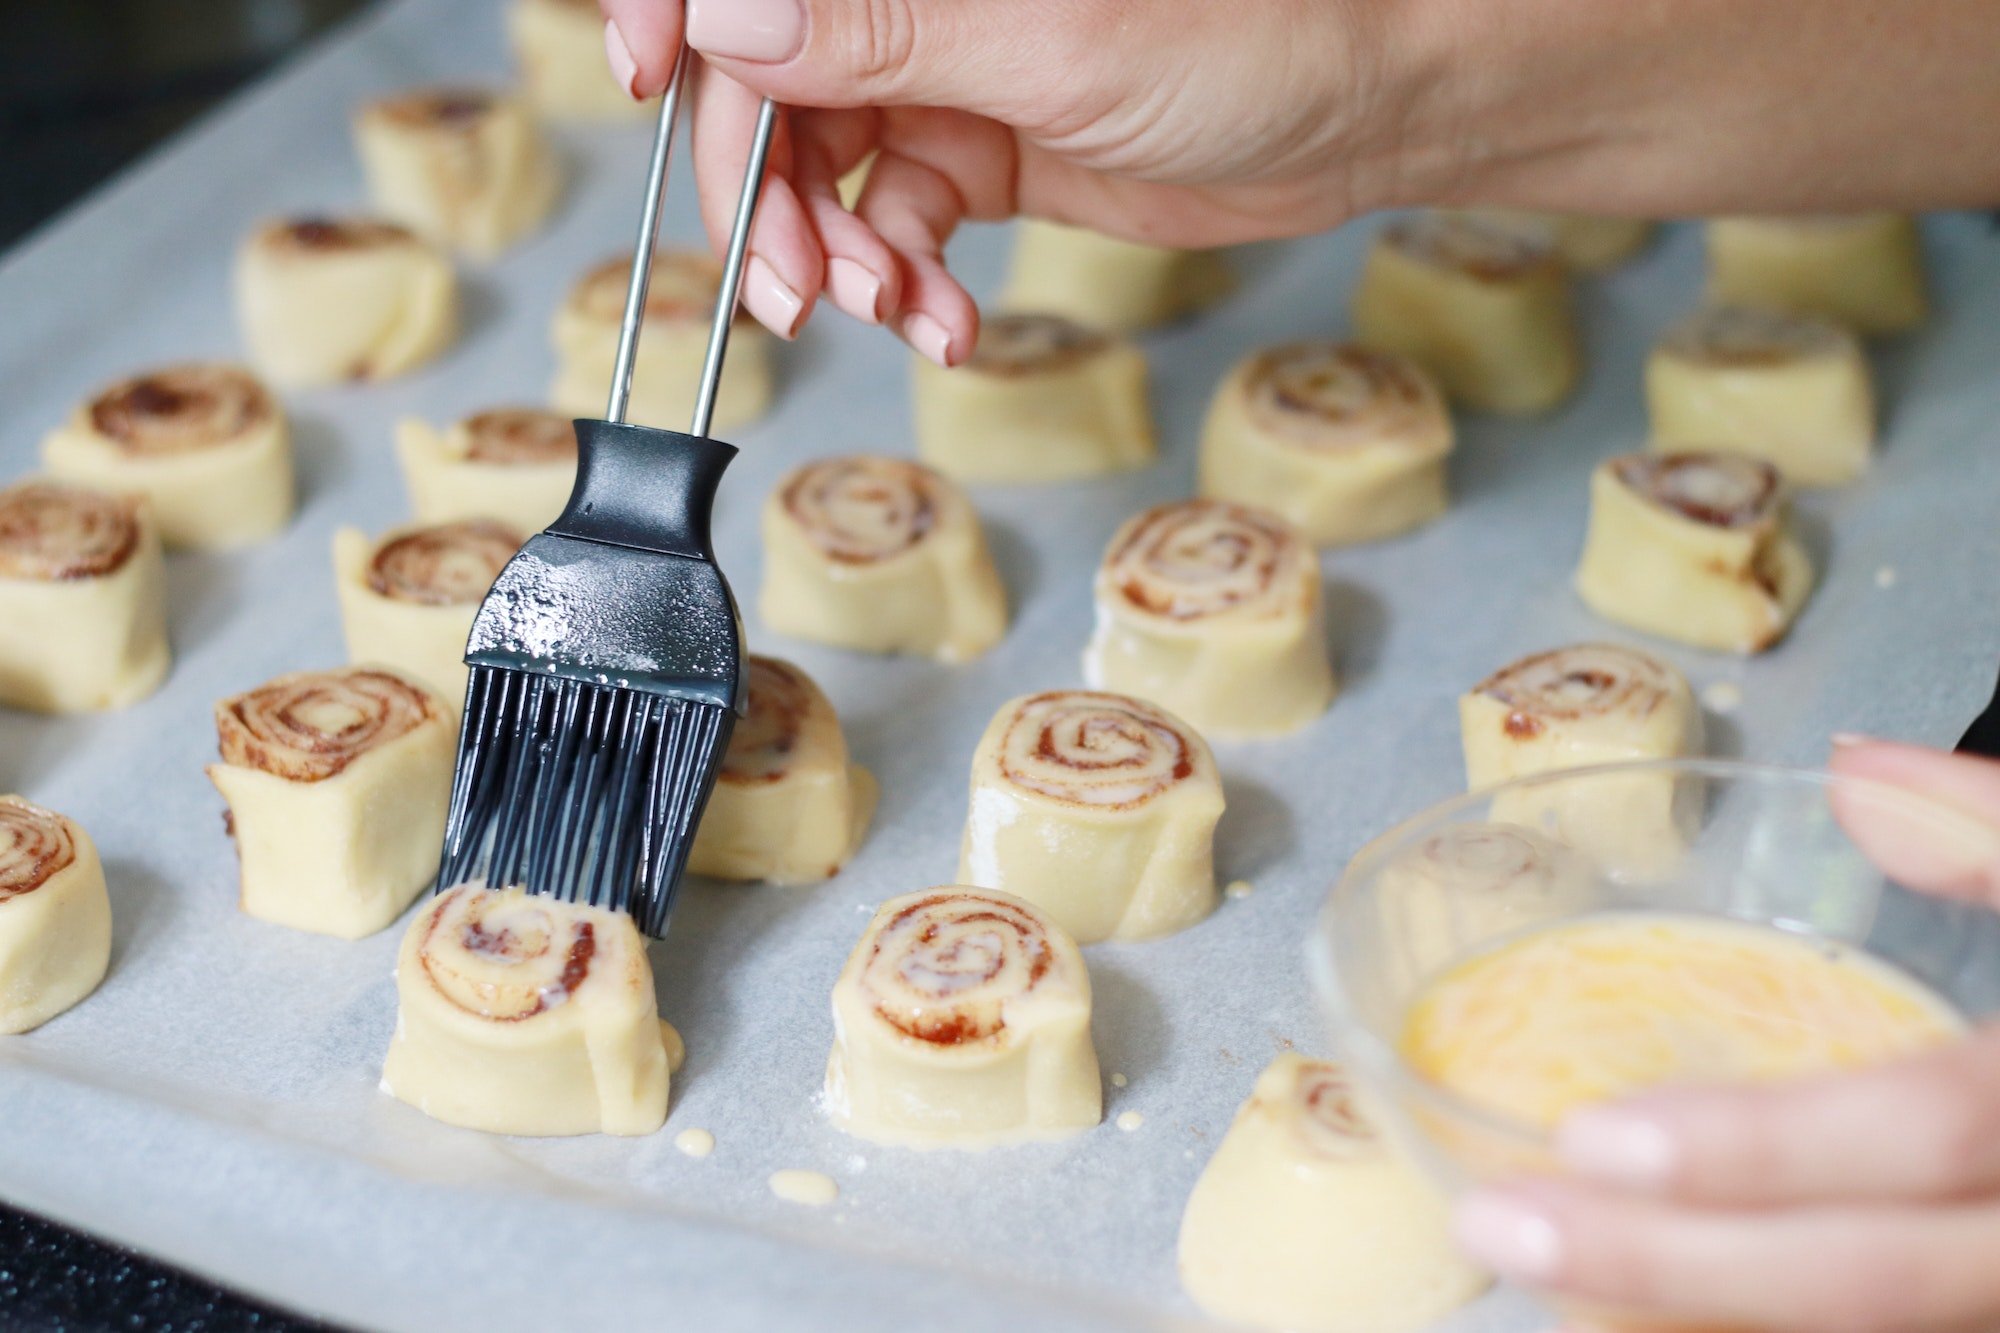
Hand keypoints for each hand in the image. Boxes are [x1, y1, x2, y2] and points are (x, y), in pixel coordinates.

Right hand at [598, 1, 1999, 359]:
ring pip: (816, 165)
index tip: (645, 80)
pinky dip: (900, 279)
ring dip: (828, 252)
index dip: (669, 14)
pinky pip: (892, 221)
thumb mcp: (1052, 40)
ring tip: (882, 305)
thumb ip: (880, 32)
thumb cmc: (1252, 29)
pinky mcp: (976, 147)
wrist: (1363, 110)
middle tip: (790, 279)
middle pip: (758, 81)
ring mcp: (935, 67)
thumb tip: (725, 20)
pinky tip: (935, 316)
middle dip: (759, 188)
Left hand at [1454, 739, 1999, 1332]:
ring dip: (1706, 1321)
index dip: (1766, 1148)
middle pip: (1877, 1278)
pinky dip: (1770, 1331)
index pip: (1927, 1131)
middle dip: (1679, 1270)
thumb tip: (1858, 771)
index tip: (1594, 1138)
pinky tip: (1654, 1311)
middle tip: (1507, 1226)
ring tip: (1553, 1280)